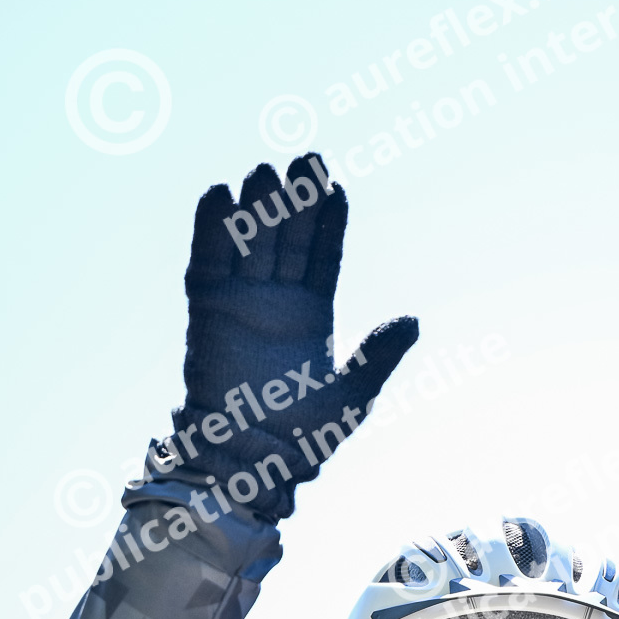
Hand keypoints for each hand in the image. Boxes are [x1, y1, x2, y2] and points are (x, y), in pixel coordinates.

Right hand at [151, 155, 417, 518]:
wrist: (254, 459)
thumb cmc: (305, 437)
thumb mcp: (354, 395)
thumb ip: (379, 355)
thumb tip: (412, 320)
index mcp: (313, 315)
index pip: (322, 256)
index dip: (327, 222)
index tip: (336, 188)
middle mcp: (276, 302)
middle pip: (286, 237)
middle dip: (295, 200)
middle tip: (306, 159)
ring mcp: (240, 302)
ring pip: (249, 241)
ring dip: (257, 207)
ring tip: (268, 172)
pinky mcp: (206, 309)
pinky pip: (207, 261)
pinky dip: (209, 228)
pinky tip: (219, 195)